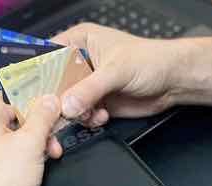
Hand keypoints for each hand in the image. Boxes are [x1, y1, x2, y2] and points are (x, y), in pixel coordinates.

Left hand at [0, 92, 61, 185]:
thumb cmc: (2, 180)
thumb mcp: (31, 144)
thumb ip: (43, 116)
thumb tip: (50, 99)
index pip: (15, 100)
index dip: (37, 115)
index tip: (51, 130)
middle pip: (8, 120)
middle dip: (33, 134)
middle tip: (49, 151)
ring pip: (1, 137)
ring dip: (22, 148)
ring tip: (35, 165)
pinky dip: (6, 158)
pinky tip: (18, 172)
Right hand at [52, 23, 185, 126]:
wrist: (173, 81)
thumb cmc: (151, 60)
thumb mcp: (116, 71)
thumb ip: (89, 88)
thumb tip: (68, 104)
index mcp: (79, 41)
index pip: (48, 56)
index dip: (40, 73)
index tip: (38, 91)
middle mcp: (81, 62)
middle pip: (54, 83)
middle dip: (58, 99)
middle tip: (61, 109)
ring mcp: (88, 84)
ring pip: (66, 103)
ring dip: (75, 112)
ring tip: (90, 112)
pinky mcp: (97, 103)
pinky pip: (81, 115)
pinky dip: (88, 119)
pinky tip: (101, 115)